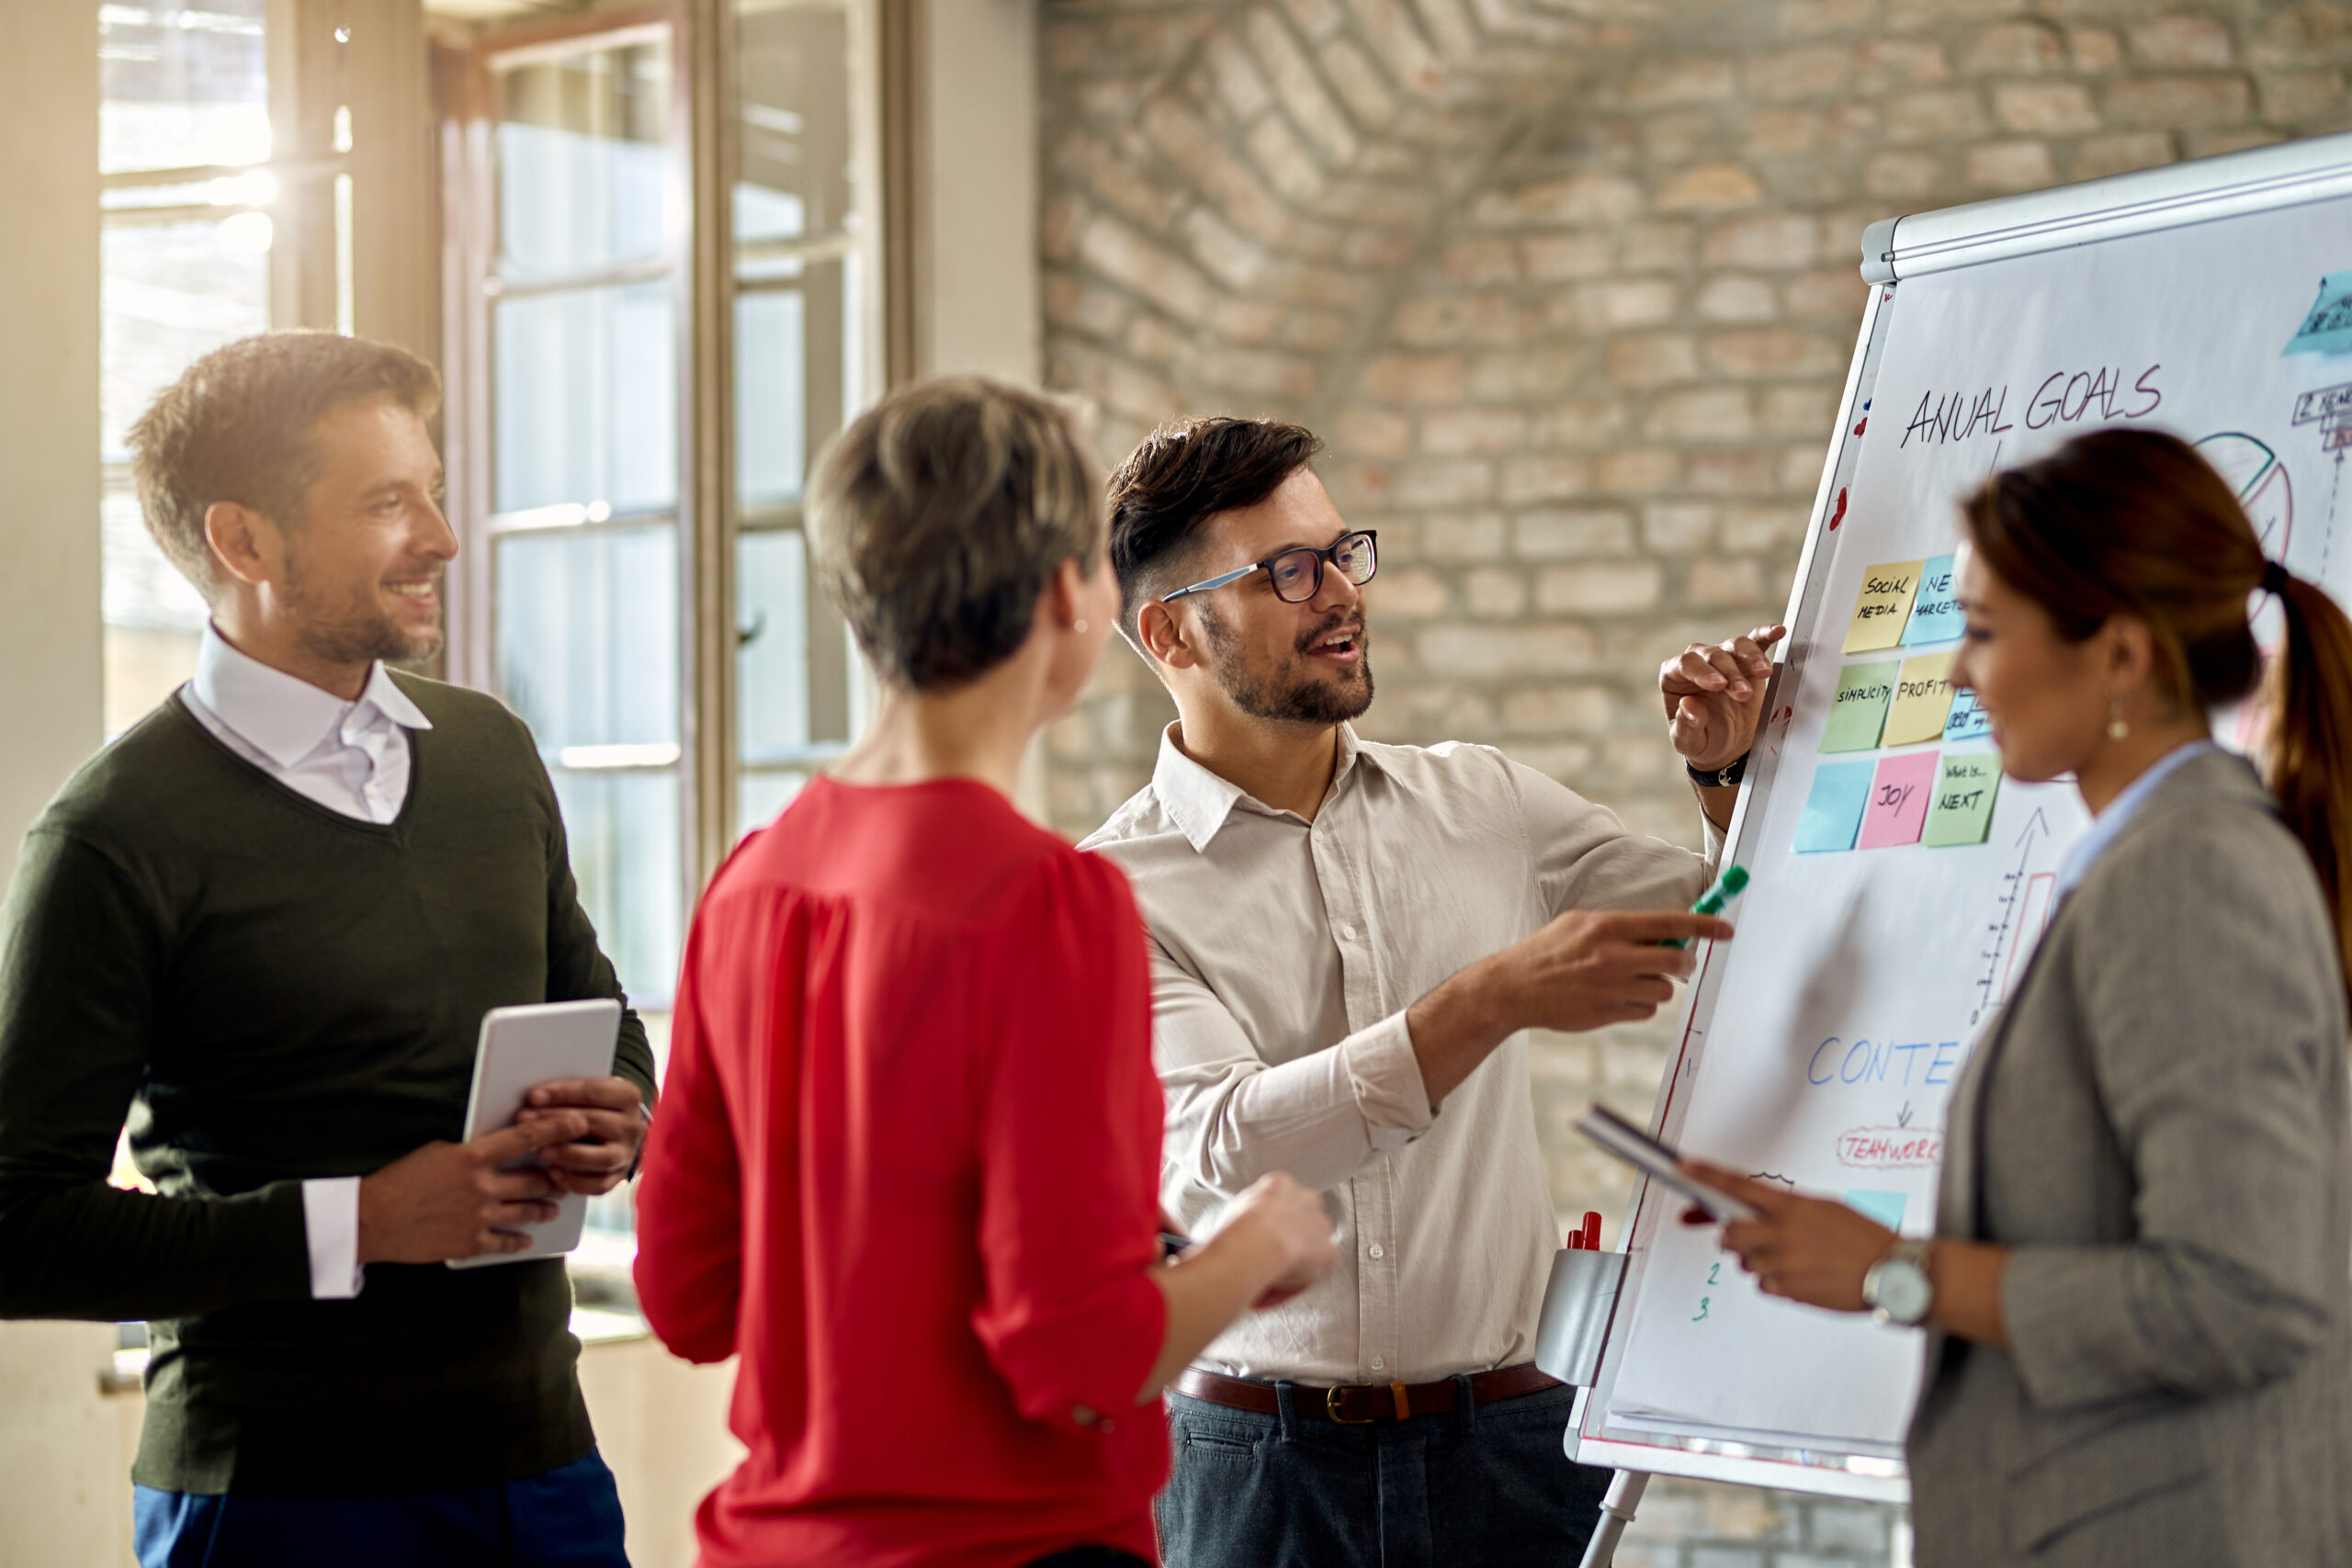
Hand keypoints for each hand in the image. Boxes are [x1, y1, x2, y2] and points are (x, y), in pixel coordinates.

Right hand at [356, 1114, 587, 1263]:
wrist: (372, 1219)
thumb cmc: (401, 1179)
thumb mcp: (438, 1151)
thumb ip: (472, 1152)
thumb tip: (497, 1150)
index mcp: (472, 1157)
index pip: (526, 1138)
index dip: (557, 1129)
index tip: (579, 1123)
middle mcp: (482, 1186)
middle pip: (535, 1180)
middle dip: (555, 1177)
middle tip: (565, 1175)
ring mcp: (479, 1217)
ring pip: (528, 1211)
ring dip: (545, 1208)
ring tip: (553, 1206)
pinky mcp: (470, 1243)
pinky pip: (506, 1242)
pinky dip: (519, 1240)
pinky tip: (527, 1239)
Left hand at [517, 1077, 647, 1196]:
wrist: (615, 1133)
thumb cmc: (592, 1108)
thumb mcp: (587, 1094)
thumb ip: (567, 1094)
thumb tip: (532, 1100)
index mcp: (627, 1096)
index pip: (594, 1092)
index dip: (562, 1094)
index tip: (533, 1097)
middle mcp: (633, 1125)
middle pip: (594, 1122)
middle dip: (556, 1122)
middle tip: (525, 1122)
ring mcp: (627, 1153)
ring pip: (601, 1157)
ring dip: (568, 1154)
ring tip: (541, 1151)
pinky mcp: (618, 1176)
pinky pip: (599, 1185)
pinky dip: (575, 1181)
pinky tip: (553, 1173)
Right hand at [1217, 1172, 1337, 1311]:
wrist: (1256, 1239)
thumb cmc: (1237, 1227)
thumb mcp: (1233, 1209)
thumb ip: (1243, 1216)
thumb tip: (1232, 1234)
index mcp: (1281, 1184)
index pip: (1278, 1203)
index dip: (1264, 1226)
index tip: (1251, 1243)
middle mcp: (1306, 1200)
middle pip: (1298, 1223)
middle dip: (1283, 1244)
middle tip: (1259, 1264)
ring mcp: (1321, 1226)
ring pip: (1306, 1249)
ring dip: (1287, 1266)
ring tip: (1258, 1284)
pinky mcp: (1329, 1252)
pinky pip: (1310, 1274)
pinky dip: (1290, 1287)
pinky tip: (1265, 1294)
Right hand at [1487, 910, 1729, 1035]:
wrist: (1515, 988)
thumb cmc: (1548, 951)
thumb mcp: (1580, 923)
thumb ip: (1621, 927)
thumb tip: (1664, 932)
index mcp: (1608, 926)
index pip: (1670, 922)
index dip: (1705, 924)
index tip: (1727, 929)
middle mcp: (1614, 956)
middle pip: (1677, 960)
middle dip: (1684, 961)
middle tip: (1679, 960)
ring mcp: (1612, 988)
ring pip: (1664, 990)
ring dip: (1656, 986)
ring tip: (1628, 981)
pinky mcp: (1609, 1014)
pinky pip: (1647, 1012)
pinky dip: (1640, 1006)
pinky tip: (1614, 998)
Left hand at [1661, 624, 1785, 769]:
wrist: (1727, 746)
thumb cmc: (1703, 740)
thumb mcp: (1689, 741)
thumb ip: (1687, 725)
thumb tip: (1689, 704)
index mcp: (1674, 677)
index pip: (1685, 664)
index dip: (1702, 672)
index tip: (1719, 685)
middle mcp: (1697, 663)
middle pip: (1713, 655)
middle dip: (1730, 673)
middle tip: (1743, 694)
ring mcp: (1722, 660)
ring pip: (1735, 646)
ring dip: (1750, 657)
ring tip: (1764, 673)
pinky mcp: (1746, 663)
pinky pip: (1755, 642)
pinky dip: (1766, 635)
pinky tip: (1777, 631)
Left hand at [1678, 1160, 1894, 1312]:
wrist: (1893, 1272)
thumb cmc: (1865, 1238)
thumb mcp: (1827, 1208)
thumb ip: (1789, 1209)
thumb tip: (1757, 1213)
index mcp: (1793, 1207)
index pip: (1739, 1186)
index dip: (1707, 1176)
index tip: (1685, 1169)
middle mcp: (1783, 1234)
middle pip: (1729, 1234)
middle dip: (1733, 1236)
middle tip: (1752, 1237)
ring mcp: (1784, 1264)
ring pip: (1745, 1262)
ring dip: (1760, 1260)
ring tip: (1797, 1258)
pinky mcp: (1789, 1290)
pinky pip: (1763, 1284)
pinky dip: (1776, 1281)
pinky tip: (1803, 1275)